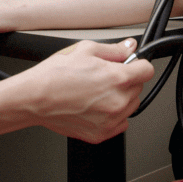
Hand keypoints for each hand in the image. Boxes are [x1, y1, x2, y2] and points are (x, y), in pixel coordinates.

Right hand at [20, 39, 154, 143]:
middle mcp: (117, 101)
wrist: (35, 98)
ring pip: (131, 106)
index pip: (147, 70)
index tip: (131, 65)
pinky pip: (120, 123)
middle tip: (105, 76)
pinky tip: (95, 106)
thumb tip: (129, 47)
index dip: (138, 64)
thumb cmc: (55, 75)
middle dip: (126, 80)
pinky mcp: (101, 134)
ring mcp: (110, 120)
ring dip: (121, 98)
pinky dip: (113, 115)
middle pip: (138, 88)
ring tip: (97, 92)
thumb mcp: (86, 50)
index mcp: (117, 78)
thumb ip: (114, 50)